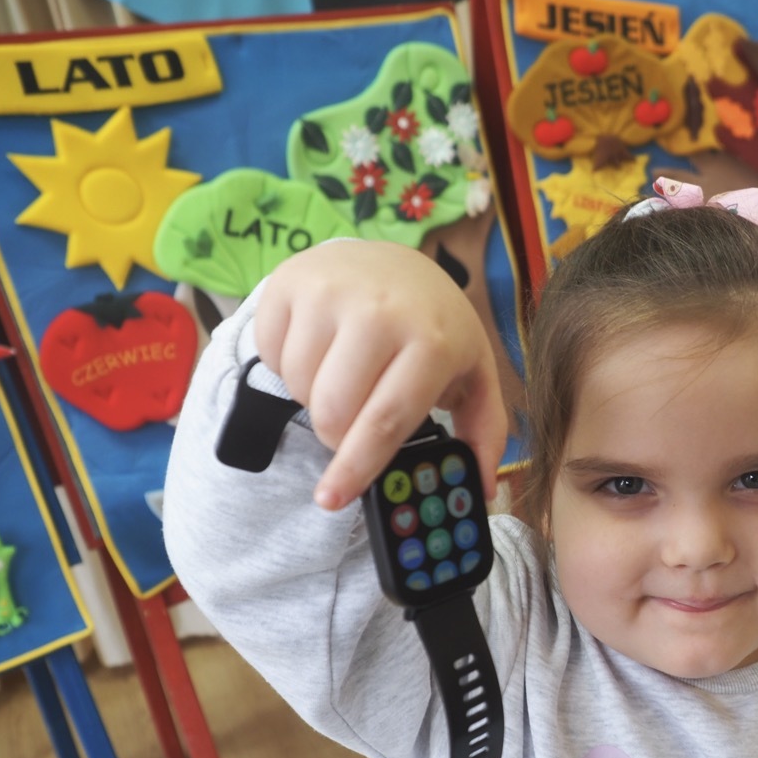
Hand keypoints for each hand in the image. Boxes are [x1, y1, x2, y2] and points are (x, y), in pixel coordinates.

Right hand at [253, 239, 506, 509]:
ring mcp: (330, 293)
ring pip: (300, 387)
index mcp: (432, 341)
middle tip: (352, 425)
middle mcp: (380, 312)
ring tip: (346, 374)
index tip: (333, 499)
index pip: (384, 421)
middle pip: (333, 413)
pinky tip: (321, 347)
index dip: (356, 468)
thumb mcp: (472, 373)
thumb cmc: (434, 326)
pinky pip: (272, 355)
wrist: (390, 257)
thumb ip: (484, 432)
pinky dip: (290, 366)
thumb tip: (483, 488)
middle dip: (336, 438)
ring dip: (315, 398)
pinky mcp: (290, 282)